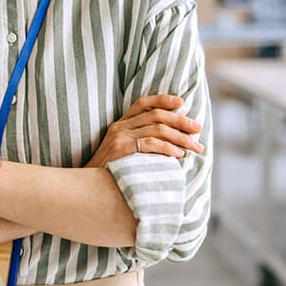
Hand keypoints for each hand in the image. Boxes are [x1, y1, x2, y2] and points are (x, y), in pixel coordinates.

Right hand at [85, 95, 202, 167]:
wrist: (88, 186)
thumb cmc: (108, 172)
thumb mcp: (120, 151)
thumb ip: (137, 141)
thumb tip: (168, 140)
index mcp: (120, 124)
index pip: (143, 103)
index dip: (162, 99)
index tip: (181, 101)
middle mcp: (120, 127)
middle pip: (156, 115)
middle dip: (181, 120)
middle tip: (197, 128)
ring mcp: (120, 137)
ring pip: (158, 129)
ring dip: (181, 137)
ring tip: (195, 146)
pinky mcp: (123, 149)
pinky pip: (151, 144)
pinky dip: (168, 148)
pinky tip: (179, 154)